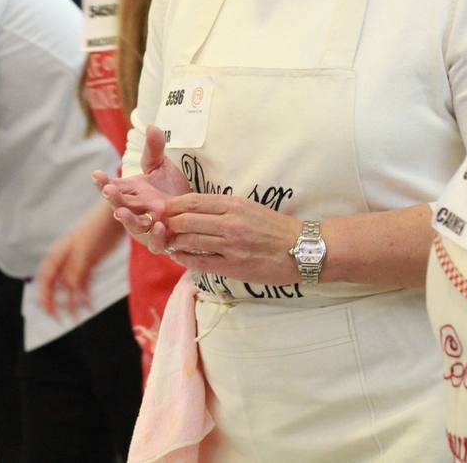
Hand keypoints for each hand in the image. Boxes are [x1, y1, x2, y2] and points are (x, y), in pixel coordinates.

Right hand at [35, 200, 126, 318]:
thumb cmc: (96, 227)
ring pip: (69, 288)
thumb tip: (68, 289)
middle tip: (60, 320)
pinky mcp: (89, 265)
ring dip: (72, 303)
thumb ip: (75, 269)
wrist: (115, 216)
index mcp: (58, 253)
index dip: (44, 295)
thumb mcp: (84, 249)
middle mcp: (64, 260)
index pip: (45, 278)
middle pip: (54, 285)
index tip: (48, 311)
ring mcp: (76, 263)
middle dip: (55, 303)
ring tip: (78, 319)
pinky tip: (90, 308)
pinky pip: (84, 285)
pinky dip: (86, 297)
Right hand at [94, 125, 191, 253]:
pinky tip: (157, 225)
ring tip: (121, 212)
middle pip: (118, 205)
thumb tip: (151, 126)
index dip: (101, 182)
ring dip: (127, 220)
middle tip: (107, 190)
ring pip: (133, 226)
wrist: (192, 212)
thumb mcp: (161, 166)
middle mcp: (134, 210)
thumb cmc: (171, 189)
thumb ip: (154, 148)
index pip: (110, 187)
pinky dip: (154, 237)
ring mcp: (147, 227)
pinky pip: (156, 243)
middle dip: (111, 199)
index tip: (96, 174)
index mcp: (129, 192)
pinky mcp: (163, 240)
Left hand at [162, 193, 301, 283]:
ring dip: (175, 241)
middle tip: (163, 227)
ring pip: (189, 241)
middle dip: (169, 224)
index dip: (171, 206)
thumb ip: (221, 207)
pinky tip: (180, 255)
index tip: (163, 209)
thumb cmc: (275, 227)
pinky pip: (200, 262)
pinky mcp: (233, 266)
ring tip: (170, 241)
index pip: (191, 201)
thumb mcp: (248, 207)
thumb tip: (192, 209)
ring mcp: (231, 246)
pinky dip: (185, 258)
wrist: (303, 249)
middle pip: (184, 220)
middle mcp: (230, 223)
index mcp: (233, 205)